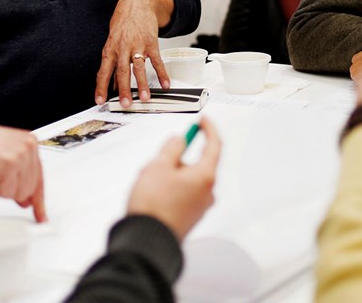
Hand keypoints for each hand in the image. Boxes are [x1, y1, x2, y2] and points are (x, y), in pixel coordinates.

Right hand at [0, 116, 46, 222]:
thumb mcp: (2, 160)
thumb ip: (18, 177)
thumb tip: (26, 200)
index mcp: (29, 142)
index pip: (40, 177)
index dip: (38, 200)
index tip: (41, 216)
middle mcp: (29, 145)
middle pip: (29, 190)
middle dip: (8, 190)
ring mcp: (21, 154)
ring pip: (19, 193)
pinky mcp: (9, 163)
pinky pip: (6, 192)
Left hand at [95, 0, 175, 107]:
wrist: (137, 4)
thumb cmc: (123, 24)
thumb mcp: (113, 42)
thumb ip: (113, 62)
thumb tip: (114, 84)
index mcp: (110, 49)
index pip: (103, 72)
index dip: (101, 87)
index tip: (99, 100)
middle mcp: (122, 48)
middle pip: (121, 72)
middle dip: (124, 89)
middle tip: (125, 104)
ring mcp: (137, 45)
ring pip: (139, 68)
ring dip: (142, 84)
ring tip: (145, 98)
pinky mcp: (151, 43)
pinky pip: (157, 60)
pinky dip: (162, 73)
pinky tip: (166, 83)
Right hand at [127, 117, 221, 240]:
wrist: (146, 241)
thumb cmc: (154, 205)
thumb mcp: (158, 166)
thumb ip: (172, 148)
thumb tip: (180, 140)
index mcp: (205, 176)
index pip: (214, 145)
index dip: (208, 129)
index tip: (203, 119)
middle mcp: (207, 192)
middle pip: (197, 164)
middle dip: (177, 158)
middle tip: (158, 161)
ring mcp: (199, 207)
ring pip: (186, 180)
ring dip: (170, 176)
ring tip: (148, 183)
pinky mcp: (189, 217)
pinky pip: (182, 195)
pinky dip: (169, 190)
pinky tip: (152, 197)